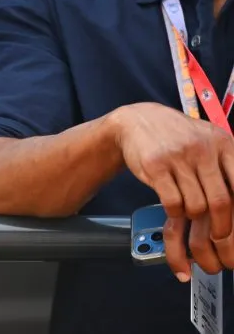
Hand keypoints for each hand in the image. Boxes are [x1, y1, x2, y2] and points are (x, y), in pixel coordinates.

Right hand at [112, 102, 233, 278]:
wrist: (137, 121)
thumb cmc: (178, 137)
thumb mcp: (209, 142)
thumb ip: (227, 167)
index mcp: (223, 143)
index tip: (233, 231)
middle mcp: (203, 148)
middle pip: (220, 201)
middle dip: (221, 229)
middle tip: (217, 239)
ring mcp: (177, 156)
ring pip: (195, 205)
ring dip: (194, 217)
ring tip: (190, 215)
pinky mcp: (155, 166)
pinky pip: (172, 202)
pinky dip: (175, 212)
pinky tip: (174, 208)